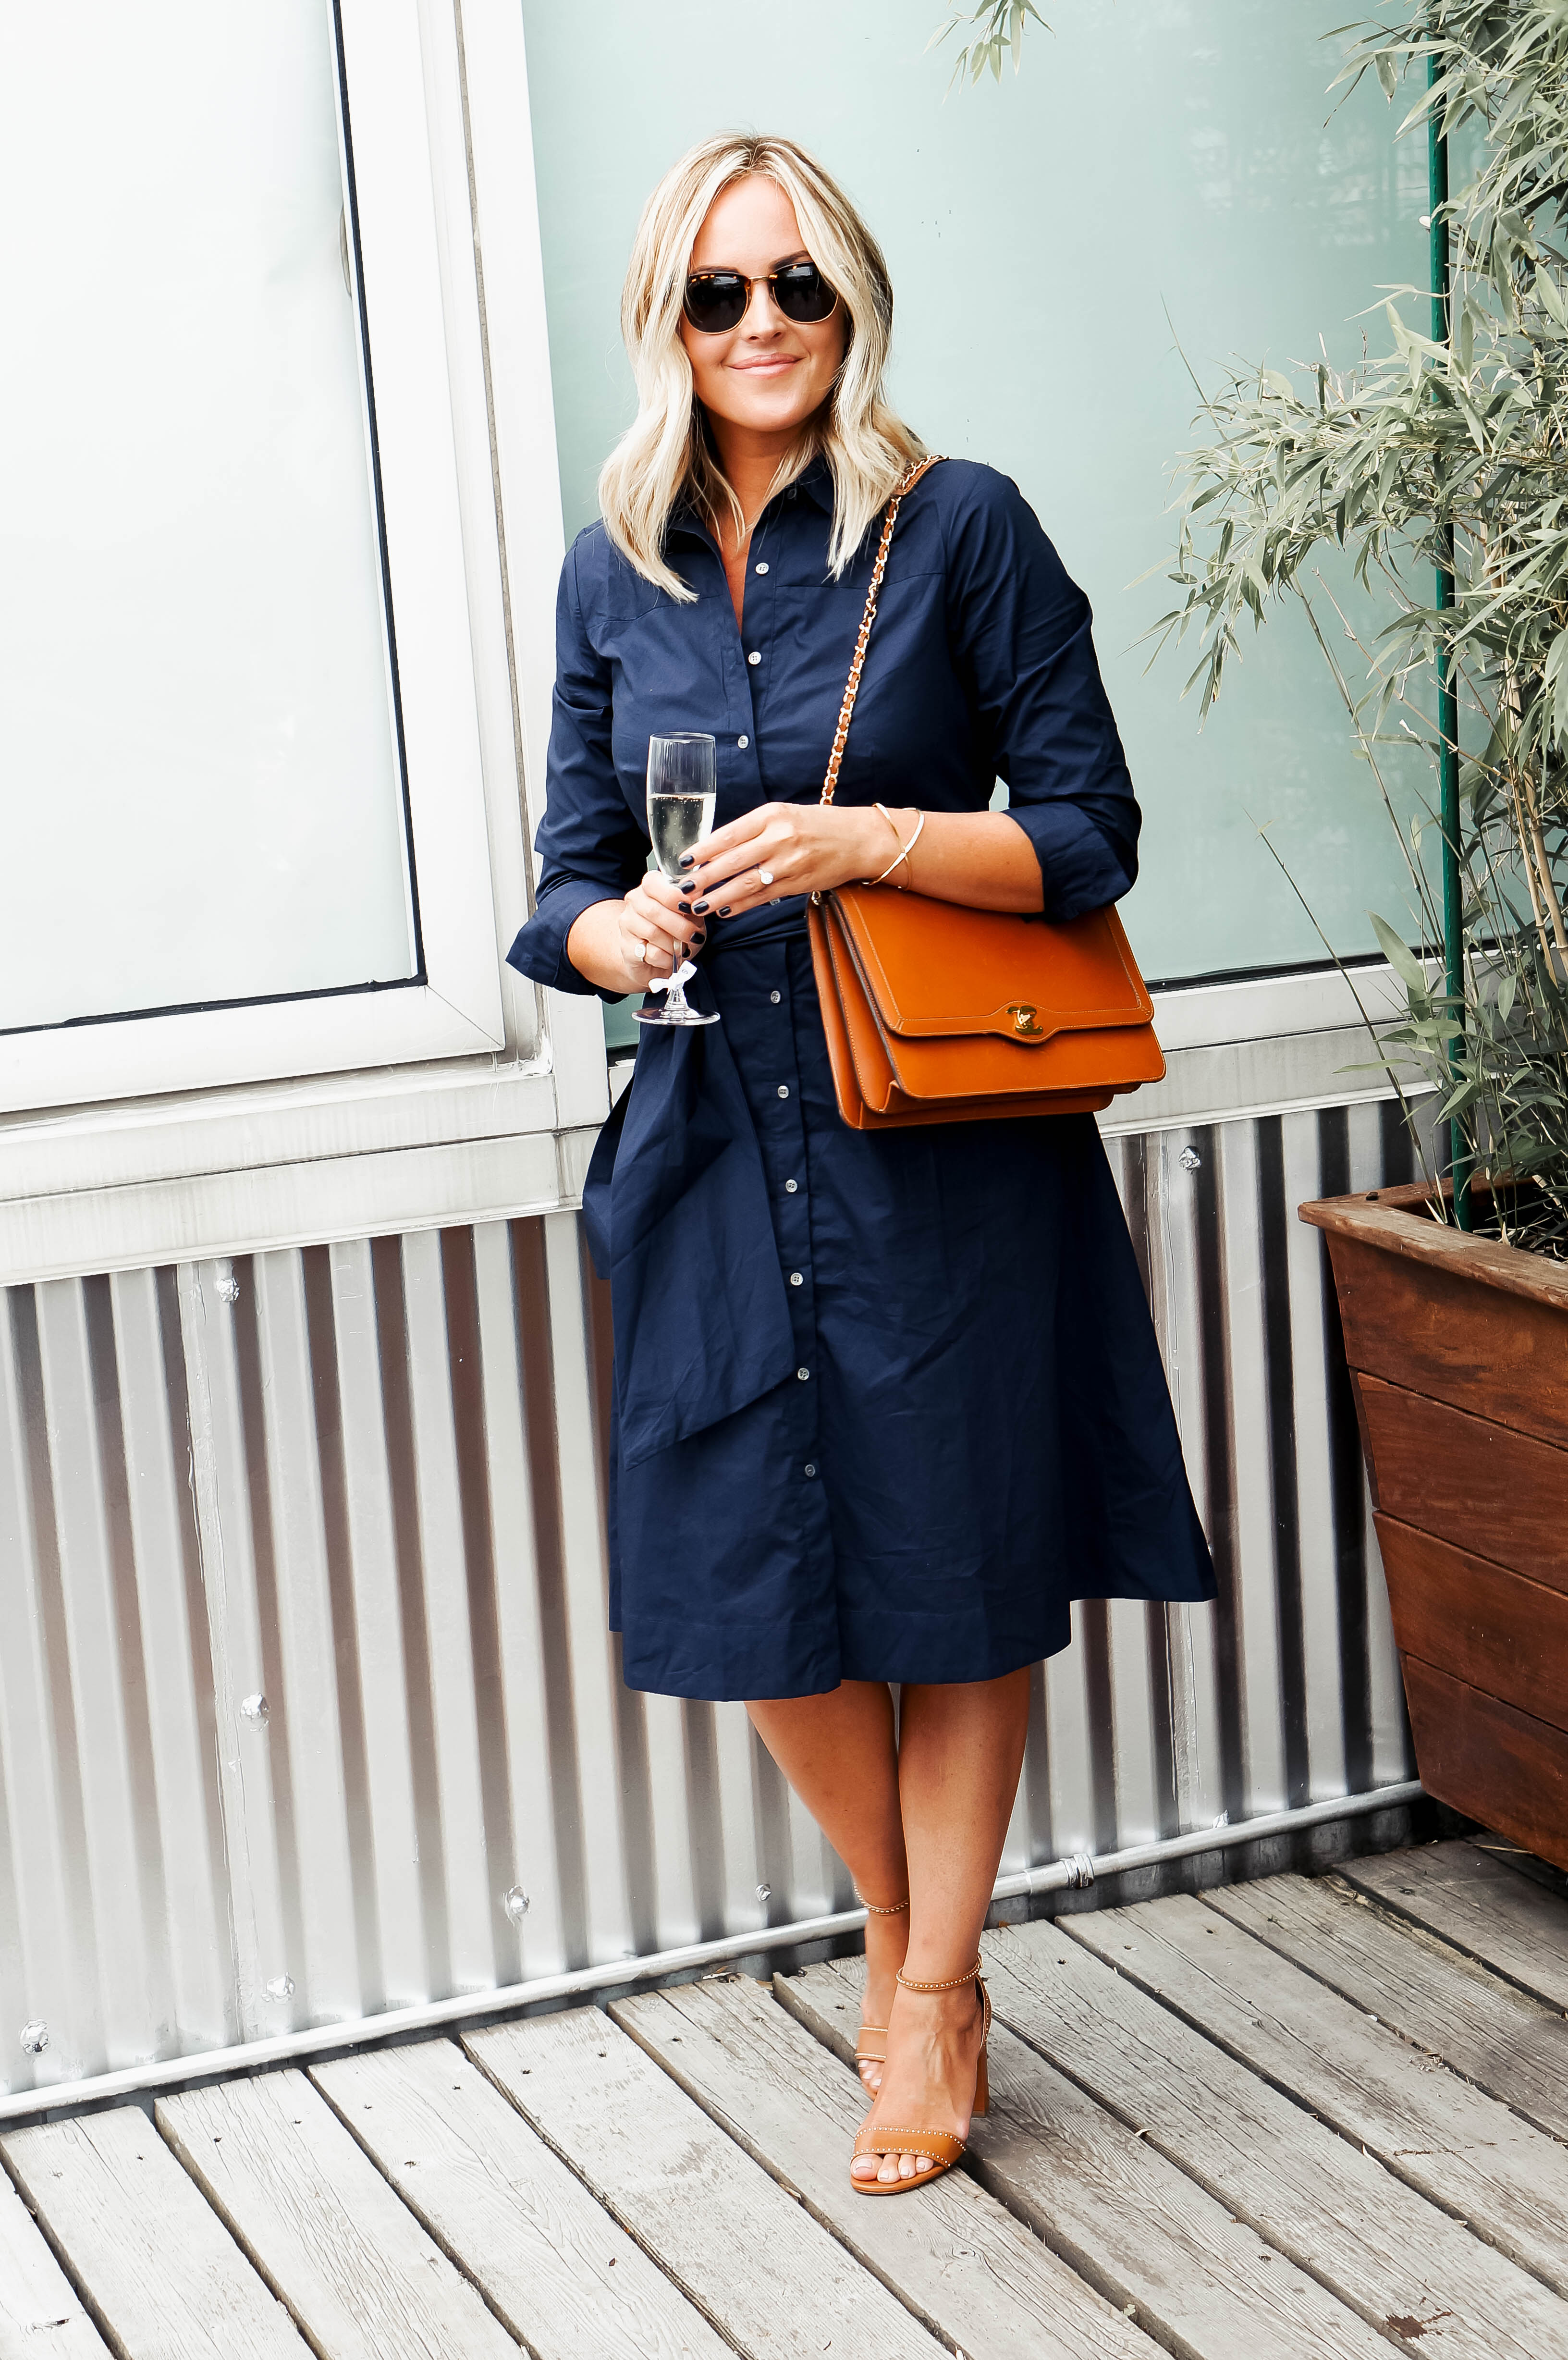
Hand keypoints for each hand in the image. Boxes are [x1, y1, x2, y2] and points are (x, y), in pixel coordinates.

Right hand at [566, 875, 707, 996]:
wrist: (656, 958)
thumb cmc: (675, 931)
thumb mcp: (690, 915)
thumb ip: (692, 903)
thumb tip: (696, 893)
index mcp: (649, 887)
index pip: (652, 883)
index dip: (673, 895)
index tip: (690, 907)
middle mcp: (634, 902)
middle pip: (654, 911)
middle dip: (680, 926)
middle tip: (694, 935)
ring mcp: (627, 925)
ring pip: (653, 933)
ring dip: (674, 944)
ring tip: (683, 948)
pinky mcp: (627, 948)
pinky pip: (652, 953)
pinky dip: (668, 958)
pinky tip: (671, 958)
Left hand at [676, 801, 894, 919]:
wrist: (858, 839)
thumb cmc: (817, 824)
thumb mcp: (783, 815)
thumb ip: (753, 829)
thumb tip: (716, 849)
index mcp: (771, 815)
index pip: (729, 834)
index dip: (704, 849)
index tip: (684, 860)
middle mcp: (779, 837)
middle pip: (733, 860)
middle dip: (705, 877)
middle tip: (683, 889)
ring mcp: (789, 862)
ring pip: (746, 882)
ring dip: (719, 896)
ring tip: (698, 905)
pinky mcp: (798, 883)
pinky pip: (764, 897)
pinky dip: (742, 905)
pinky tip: (725, 910)